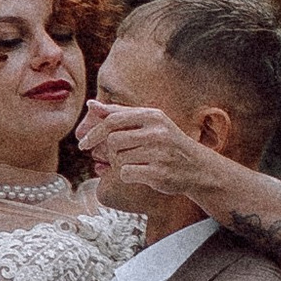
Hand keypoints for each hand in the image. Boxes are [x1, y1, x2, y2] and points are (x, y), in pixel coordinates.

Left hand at [79, 96, 219, 213]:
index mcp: (152, 115)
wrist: (198, 168)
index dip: (94, 131)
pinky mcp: (159, 173)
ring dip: (120, 164)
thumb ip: (119, 113)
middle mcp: (157, 131)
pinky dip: (127, 175)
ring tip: (136, 163)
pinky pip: (126, 173)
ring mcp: (159, 153)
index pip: (113, 119)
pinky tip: (140, 173)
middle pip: (113, 140)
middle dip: (109, 151)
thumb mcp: (148, 123)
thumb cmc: (167, 143)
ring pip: (119, 158)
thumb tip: (91, 105)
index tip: (82, 142)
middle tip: (113, 156)